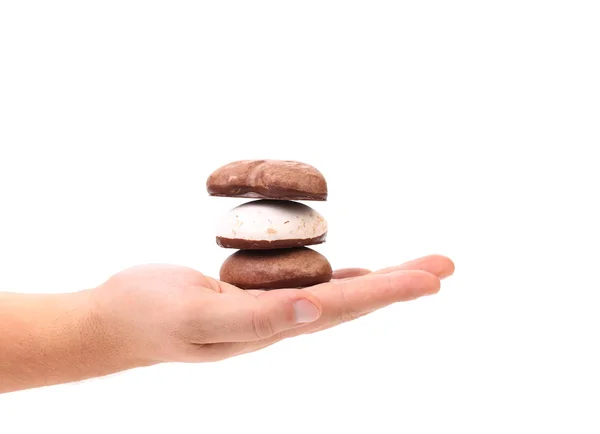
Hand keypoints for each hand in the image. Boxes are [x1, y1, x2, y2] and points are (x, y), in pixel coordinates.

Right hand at [89, 255, 453, 365]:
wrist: (119, 319)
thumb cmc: (151, 317)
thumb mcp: (198, 317)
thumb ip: (255, 318)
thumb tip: (313, 309)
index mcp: (275, 326)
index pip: (344, 307)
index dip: (390, 290)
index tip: (433, 278)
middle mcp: (282, 318)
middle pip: (355, 297)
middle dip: (401, 281)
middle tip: (445, 264)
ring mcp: (270, 306)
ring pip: (338, 289)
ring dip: (381, 277)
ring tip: (418, 267)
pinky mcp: (256, 292)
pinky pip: (310, 280)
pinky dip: (343, 275)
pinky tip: (358, 273)